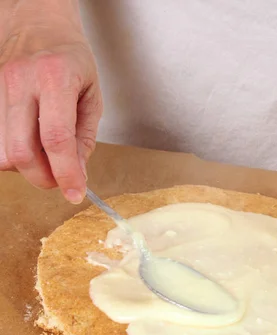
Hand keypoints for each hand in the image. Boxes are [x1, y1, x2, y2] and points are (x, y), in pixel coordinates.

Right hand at [0, 1, 101, 203]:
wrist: (37, 23)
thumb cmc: (71, 58)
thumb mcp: (92, 95)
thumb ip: (85, 137)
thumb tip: (77, 174)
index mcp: (55, 79)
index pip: (56, 139)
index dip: (65, 173)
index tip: (74, 193)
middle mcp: (21, 83)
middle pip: (20, 150)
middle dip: (42, 177)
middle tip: (60, 180)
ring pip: (1, 150)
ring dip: (25, 167)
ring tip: (46, 160)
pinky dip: (13, 154)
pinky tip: (30, 147)